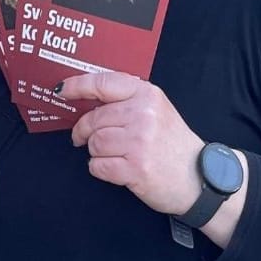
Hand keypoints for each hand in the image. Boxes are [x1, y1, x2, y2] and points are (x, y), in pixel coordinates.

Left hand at [62, 72, 203, 215]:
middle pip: (93, 119)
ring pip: (94, 143)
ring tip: (116, 155)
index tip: (61, 91)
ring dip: (97, 152)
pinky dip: (101, 169)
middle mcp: (144, 114)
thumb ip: (127, 101)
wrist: (199, 177)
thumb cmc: (172, 144)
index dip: (77, 86)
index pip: (103, 83)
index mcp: (148, 94)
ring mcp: (140, 141)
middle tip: (87, 139)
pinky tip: (118, 169)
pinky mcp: (136, 168)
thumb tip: (85, 100)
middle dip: (85, 131)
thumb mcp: (157, 110)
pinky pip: (97, 166)